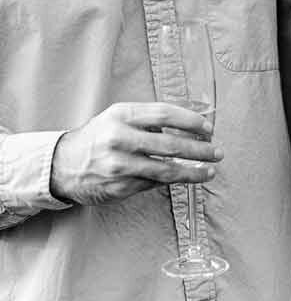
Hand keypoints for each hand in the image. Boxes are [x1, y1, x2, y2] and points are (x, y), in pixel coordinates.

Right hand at [50, 103, 222, 205]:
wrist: (65, 164)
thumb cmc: (99, 137)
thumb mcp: (118, 118)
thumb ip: (149, 120)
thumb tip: (190, 127)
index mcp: (121, 115)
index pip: (165, 114)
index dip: (191, 121)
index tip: (209, 129)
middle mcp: (119, 138)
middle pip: (171, 144)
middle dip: (200, 150)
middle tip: (217, 152)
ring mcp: (120, 164)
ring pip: (167, 169)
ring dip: (193, 172)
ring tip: (209, 171)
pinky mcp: (120, 186)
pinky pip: (154, 183)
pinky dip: (172, 181)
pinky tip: (184, 178)